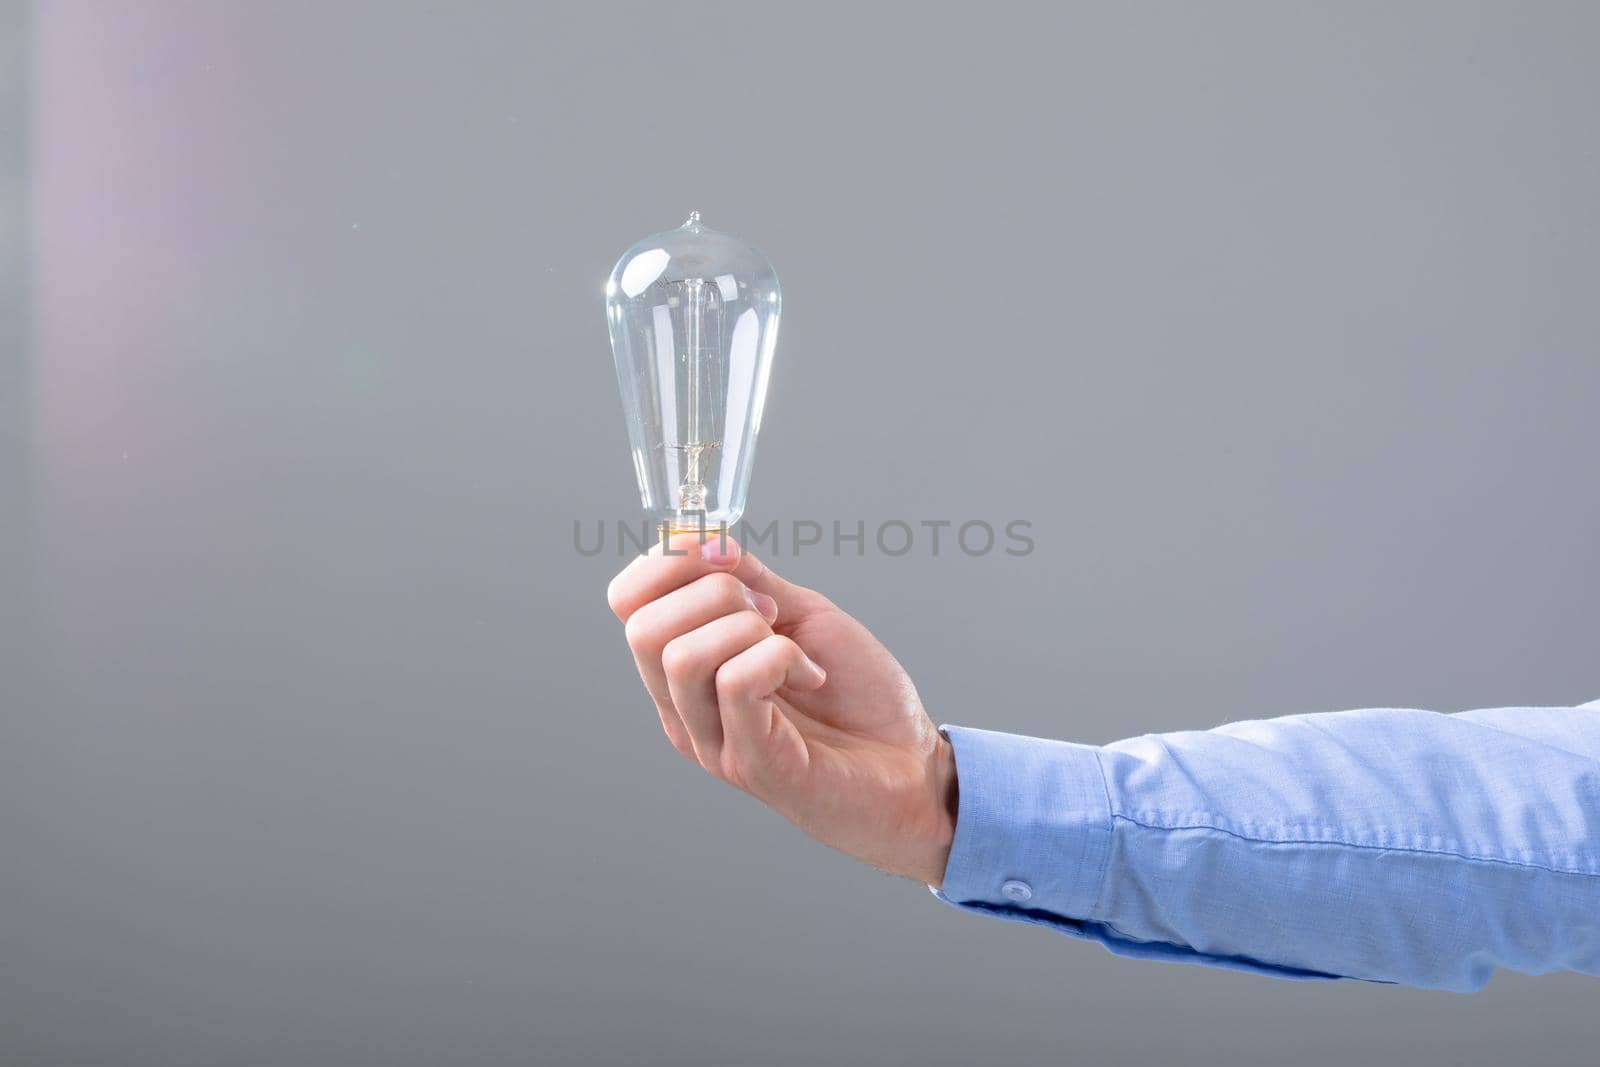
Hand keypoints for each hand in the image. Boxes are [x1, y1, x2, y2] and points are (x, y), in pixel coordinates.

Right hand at [607, 533, 956, 885]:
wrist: (911, 764)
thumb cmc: (858, 696)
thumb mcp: (801, 615)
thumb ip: (749, 579)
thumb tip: (702, 541)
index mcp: (684, 670)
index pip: (626, 602)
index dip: (670, 562)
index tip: (732, 561)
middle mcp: (683, 709)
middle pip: (643, 628)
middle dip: (715, 593)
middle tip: (771, 615)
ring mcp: (712, 740)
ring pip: (683, 655)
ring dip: (750, 629)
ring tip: (795, 652)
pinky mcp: (751, 763)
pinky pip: (737, 683)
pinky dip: (782, 658)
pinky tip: (812, 676)